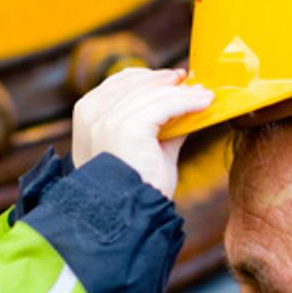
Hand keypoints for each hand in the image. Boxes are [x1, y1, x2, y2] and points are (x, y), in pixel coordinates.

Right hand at [72, 67, 212, 198]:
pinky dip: (188, 102)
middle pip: (136, 83)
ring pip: (154, 94)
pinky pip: (165, 105)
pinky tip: (205, 102)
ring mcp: (106, 120)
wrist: (130, 215)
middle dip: (167, 81)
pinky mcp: (126, 127)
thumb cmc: (137, 187)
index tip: (175, 79)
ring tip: (205, 94)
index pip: (119, 83)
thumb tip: (184, 106)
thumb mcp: (144, 147)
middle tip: (194, 83)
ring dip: (184, 92)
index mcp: (86, 116)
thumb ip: (158, 125)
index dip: (150, 77)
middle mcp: (90, 114)